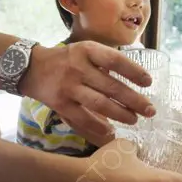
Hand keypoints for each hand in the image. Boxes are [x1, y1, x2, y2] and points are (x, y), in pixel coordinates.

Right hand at [20, 43, 155, 144]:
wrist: (31, 68)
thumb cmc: (66, 60)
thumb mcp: (85, 51)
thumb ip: (105, 63)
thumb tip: (135, 79)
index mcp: (87, 50)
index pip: (115, 60)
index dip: (134, 71)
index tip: (149, 82)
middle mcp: (78, 67)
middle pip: (111, 86)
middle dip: (134, 100)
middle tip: (150, 110)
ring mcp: (68, 87)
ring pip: (100, 104)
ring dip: (121, 114)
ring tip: (135, 120)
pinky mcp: (60, 103)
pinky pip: (83, 118)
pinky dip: (99, 126)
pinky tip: (111, 131)